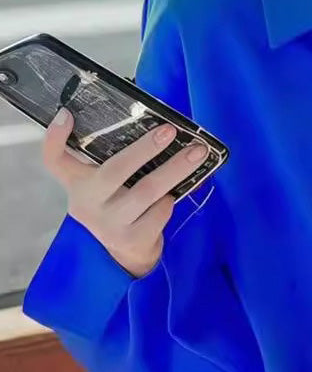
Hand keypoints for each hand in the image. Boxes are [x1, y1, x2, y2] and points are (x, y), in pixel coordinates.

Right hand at [41, 107, 208, 277]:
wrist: (122, 256)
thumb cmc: (115, 207)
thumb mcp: (101, 185)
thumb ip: (109, 159)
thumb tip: (149, 126)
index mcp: (78, 184)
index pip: (54, 160)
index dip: (54, 138)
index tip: (66, 114)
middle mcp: (88, 203)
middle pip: (115, 170)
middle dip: (145, 148)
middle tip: (170, 130)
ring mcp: (110, 223)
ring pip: (146, 191)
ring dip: (175, 170)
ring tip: (197, 153)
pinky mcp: (132, 239)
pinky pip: (159, 212)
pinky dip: (169, 201)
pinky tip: (173, 195)